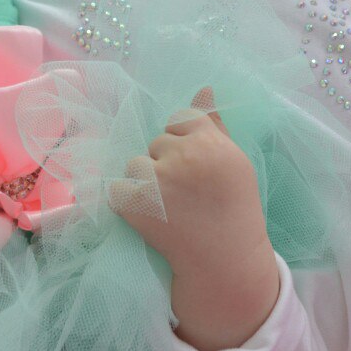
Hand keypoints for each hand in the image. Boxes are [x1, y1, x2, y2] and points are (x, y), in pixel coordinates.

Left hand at [112, 88, 278, 350]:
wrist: (224, 263)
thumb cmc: (233, 210)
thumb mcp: (234, 163)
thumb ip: (215, 125)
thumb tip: (203, 88)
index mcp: (213, 143)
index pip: (182, 119)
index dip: (184, 142)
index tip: (194, 169)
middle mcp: (187, 157)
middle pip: (158, 142)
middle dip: (165, 163)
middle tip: (185, 195)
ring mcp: (159, 180)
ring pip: (136, 164)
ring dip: (146, 183)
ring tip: (169, 208)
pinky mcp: (135, 203)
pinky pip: (117, 189)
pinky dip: (127, 204)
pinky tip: (150, 219)